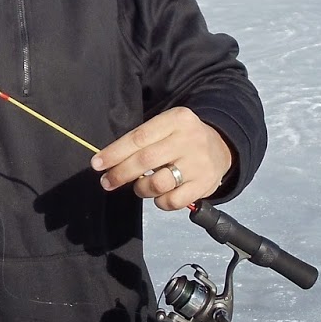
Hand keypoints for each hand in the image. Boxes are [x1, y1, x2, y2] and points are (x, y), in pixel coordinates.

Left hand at [90, 107, 233, 211]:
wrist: (222, 146)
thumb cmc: (182, 138)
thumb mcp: (167, 126)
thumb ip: (143, 141)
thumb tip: (109, 162)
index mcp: (176, 119)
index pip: (139, 137)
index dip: (115, 153)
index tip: (98, 164)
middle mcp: (189, 140)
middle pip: (146, 160)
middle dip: (121, 173)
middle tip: (107, 181)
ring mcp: (199, 163)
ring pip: (158, 183)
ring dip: (141, 189)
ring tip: (139, 187)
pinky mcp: (205, 185)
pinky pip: (173, 201)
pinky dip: (160, 202)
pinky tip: (159, 196)